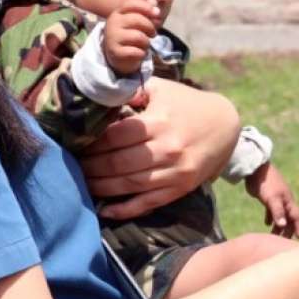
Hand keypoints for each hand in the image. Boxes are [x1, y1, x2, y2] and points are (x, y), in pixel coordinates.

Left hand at [79, 79, 239, 219]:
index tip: (74, 144)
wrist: (226, 125)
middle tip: (72, 165)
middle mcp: (167, 148)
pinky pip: (148, 203)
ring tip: (81, 183)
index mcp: (159, 121)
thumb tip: (97, 98)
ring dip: (100, 186)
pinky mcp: (180, 187)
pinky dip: (124, 209)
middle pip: (116, 162)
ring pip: (128, 184)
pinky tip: (104, 209)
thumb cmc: (187, 104)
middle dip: (89, 166)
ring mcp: (175, 171)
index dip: (90, 143)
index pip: (113, 136)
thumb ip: (131, 91)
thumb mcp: (161, 88)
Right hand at [103, 0, 159, 75]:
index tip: (156, 14)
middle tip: (153, 34)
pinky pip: (136, 51)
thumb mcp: (139, 21)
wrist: (117, 54)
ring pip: (138, 36)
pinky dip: (142, 53)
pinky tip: (139, 53)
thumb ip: (147, 11)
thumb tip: (154, 2)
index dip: (146, 7)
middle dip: (150, 27)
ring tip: (144, 44)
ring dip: (146, 42)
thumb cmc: (131, 34)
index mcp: (119, 12)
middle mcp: (113, 22)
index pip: (132, 4)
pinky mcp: (115, 51)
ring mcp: (112, 37)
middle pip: (138, 20)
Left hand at [246, 164, 298, 238]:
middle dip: (289, 230)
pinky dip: (271, 218)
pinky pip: (272, 210)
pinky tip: (267, 224)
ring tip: (274, 236)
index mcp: (288, 201)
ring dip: (279, 225)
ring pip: (281, 215)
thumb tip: (284, 225)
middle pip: (289, 218)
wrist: (255, 169)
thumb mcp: (272, 198)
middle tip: (284, 242)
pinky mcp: (268, 198)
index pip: (296, 216)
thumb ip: (277, 212)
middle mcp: (285, 201)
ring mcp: (276, 199)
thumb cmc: (265, 183)